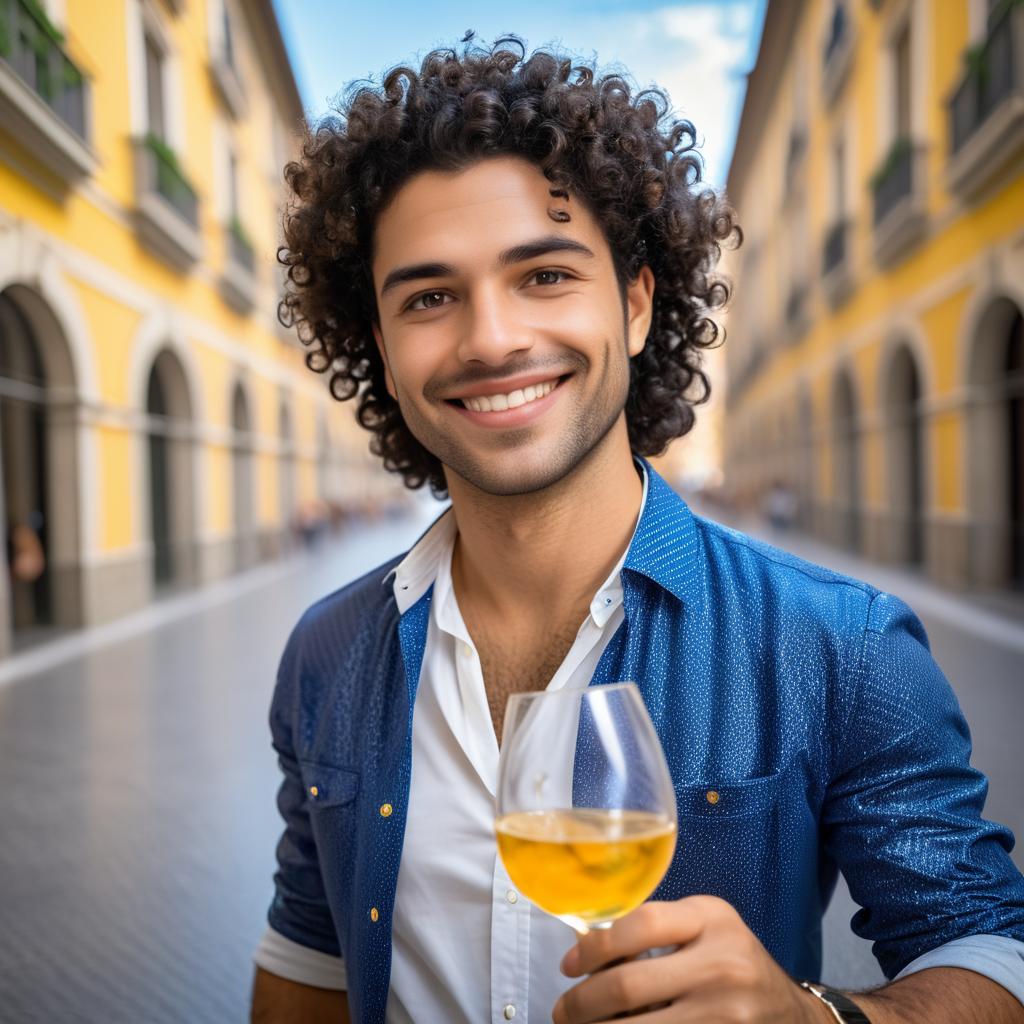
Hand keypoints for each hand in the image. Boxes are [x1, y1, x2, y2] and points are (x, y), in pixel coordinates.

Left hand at [552, 896, 825, 1022]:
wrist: (793, 1014)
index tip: (568, 964)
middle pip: (629, 985)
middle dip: (582, 1002)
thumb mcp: (707, 927)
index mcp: (713, 919)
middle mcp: (723, 964)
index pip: (640, 924)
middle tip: (562, 1010)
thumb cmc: (735, 962)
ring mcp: (726, 1014)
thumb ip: (658, 926)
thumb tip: (586, 946)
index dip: (593, 946)